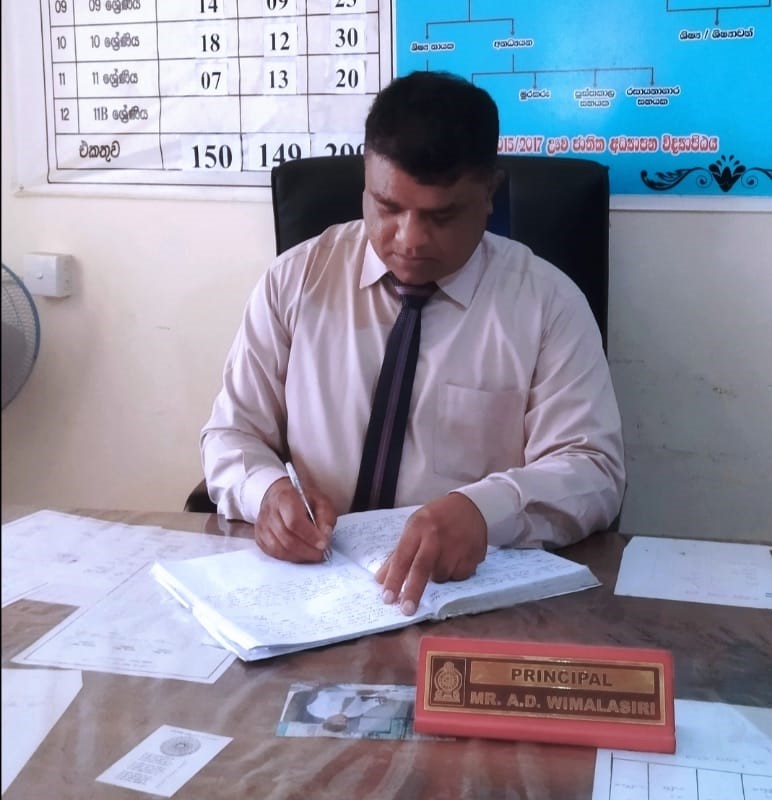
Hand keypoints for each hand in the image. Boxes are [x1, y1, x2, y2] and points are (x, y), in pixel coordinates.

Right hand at [254, 477, 336, 562]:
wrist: (282, 494)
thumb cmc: (303, 498)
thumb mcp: (321, 501)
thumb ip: (326, 518)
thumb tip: (325, 537)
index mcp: (285, 497)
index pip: (294, 521)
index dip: (309, 535)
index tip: (323, 544)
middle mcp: (269, 510)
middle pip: (285, 537)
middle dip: (306, 550)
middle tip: (320, 554)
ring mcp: (262, 524)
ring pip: (277, 548)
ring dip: (297, 556)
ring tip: (312, 555)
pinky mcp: (259, 536)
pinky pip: (272, 552)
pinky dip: (288, 557)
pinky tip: (300, 554)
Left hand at [374, 493, 486, 615]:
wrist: (471, 507)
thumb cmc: (436, 519)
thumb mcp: (414, 527)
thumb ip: (398, 554)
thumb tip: (380, 580)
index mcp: (417, 527)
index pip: (402, 557)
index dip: (394, 579)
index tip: (387, 598)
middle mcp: (436, 537)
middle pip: (422, 568)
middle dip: (413, 591)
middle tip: (406, 610)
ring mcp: (456, 546)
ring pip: (441, 576)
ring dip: (436, 576)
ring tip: (440, 559)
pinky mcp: (473, 555)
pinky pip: (458, 577)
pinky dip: (454, 574)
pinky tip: (456, 559)